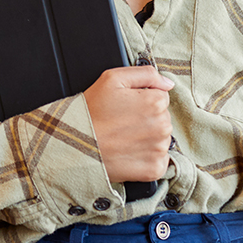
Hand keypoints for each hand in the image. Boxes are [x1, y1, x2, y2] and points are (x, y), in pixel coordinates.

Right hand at [83, 66, 173, 182]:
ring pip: (160, 139)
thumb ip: (145, 73)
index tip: (125, 108)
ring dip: (146, 138)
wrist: (74, 145)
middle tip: (121, 123)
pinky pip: (158, 160)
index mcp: (155, 102)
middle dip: (145, 119)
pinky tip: (128, 153)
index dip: (141, 100)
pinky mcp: (154, 168)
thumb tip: (168, 83)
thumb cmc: (91, 111)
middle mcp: (162, 126)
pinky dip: (146, 158)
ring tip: (122, 138)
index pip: (161, 98)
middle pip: (162, 118)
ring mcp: (159, 149)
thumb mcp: (111, 79)